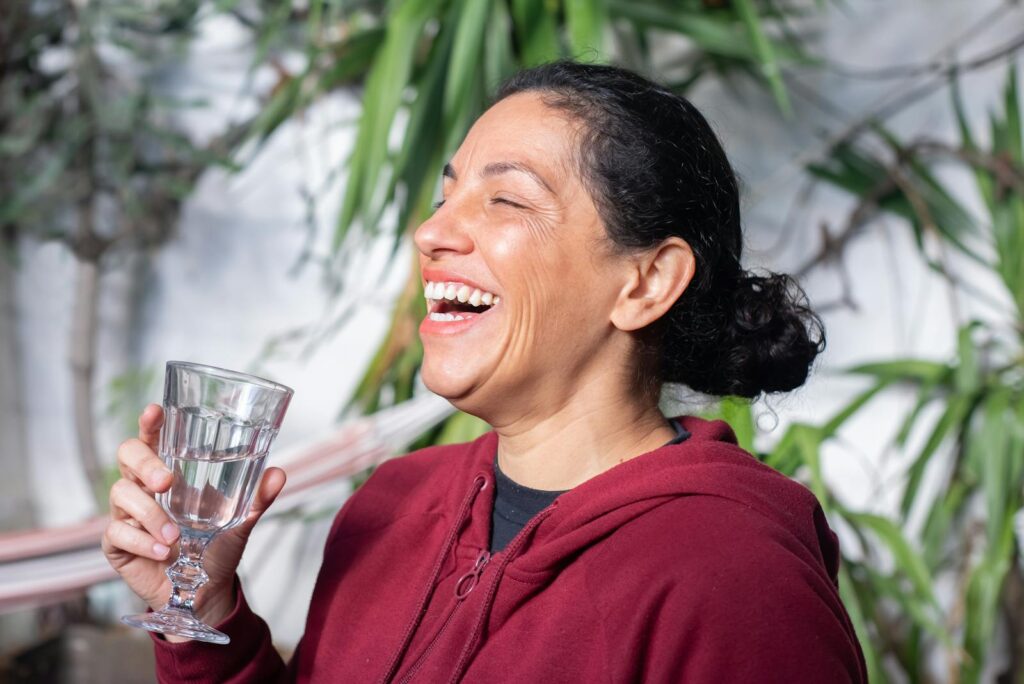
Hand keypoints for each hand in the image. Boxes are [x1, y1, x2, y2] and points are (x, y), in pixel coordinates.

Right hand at [102, 404, 286, 633]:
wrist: (204, 591)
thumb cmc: (215, 546)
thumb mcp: (240, 521)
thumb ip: (257, 498)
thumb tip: (278, 474)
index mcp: (170, 472)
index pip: (153, 438)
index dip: (149, 423)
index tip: (155, 411)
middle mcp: (144, 487)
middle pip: (127, 455)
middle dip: (145, 463)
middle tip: (166, 481)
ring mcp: (127, 513)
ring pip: (121, 494)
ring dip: (150, 514)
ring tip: (175, 536)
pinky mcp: (116, 543)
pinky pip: (117, 533)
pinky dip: (142, 542)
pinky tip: (162, 553)